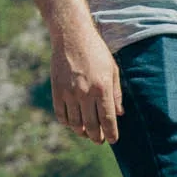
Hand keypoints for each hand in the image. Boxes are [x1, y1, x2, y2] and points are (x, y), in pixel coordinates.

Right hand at [49, 23, 122, 143]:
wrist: (72, 36)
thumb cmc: (96, 52)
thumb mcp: (112, 70)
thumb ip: (116, 93)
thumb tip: (119, 114)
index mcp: (102, 88)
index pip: (107, 119)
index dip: (111, 133)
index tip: (113, 140)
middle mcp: (85, 93)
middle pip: (91, 125)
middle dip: (97, 137)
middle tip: (99, 140)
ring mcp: (69, 92)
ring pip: (75, 123)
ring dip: (81, 132)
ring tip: (86, 133)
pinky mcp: (57, 90)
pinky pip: (61, 114)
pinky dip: (67, 122)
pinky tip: (72, 123)